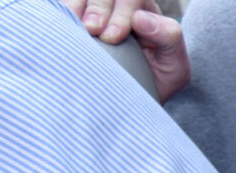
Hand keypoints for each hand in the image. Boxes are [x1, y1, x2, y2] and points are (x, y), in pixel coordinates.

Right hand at [62, 0, 189, 101]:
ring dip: (78, 5)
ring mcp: (93, 8)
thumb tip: (140, 18)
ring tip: (77, 27)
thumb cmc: (153, 82)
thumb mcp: (173, 67)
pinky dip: (62, 8)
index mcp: (143, 10)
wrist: (123, 101)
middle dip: (99, 7)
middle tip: (92, 30)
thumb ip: (169, 39)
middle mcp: (117, 4)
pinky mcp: (75, 14)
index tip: (112, 37)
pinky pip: (62, 2)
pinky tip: (62, 22)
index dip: (122, 12)